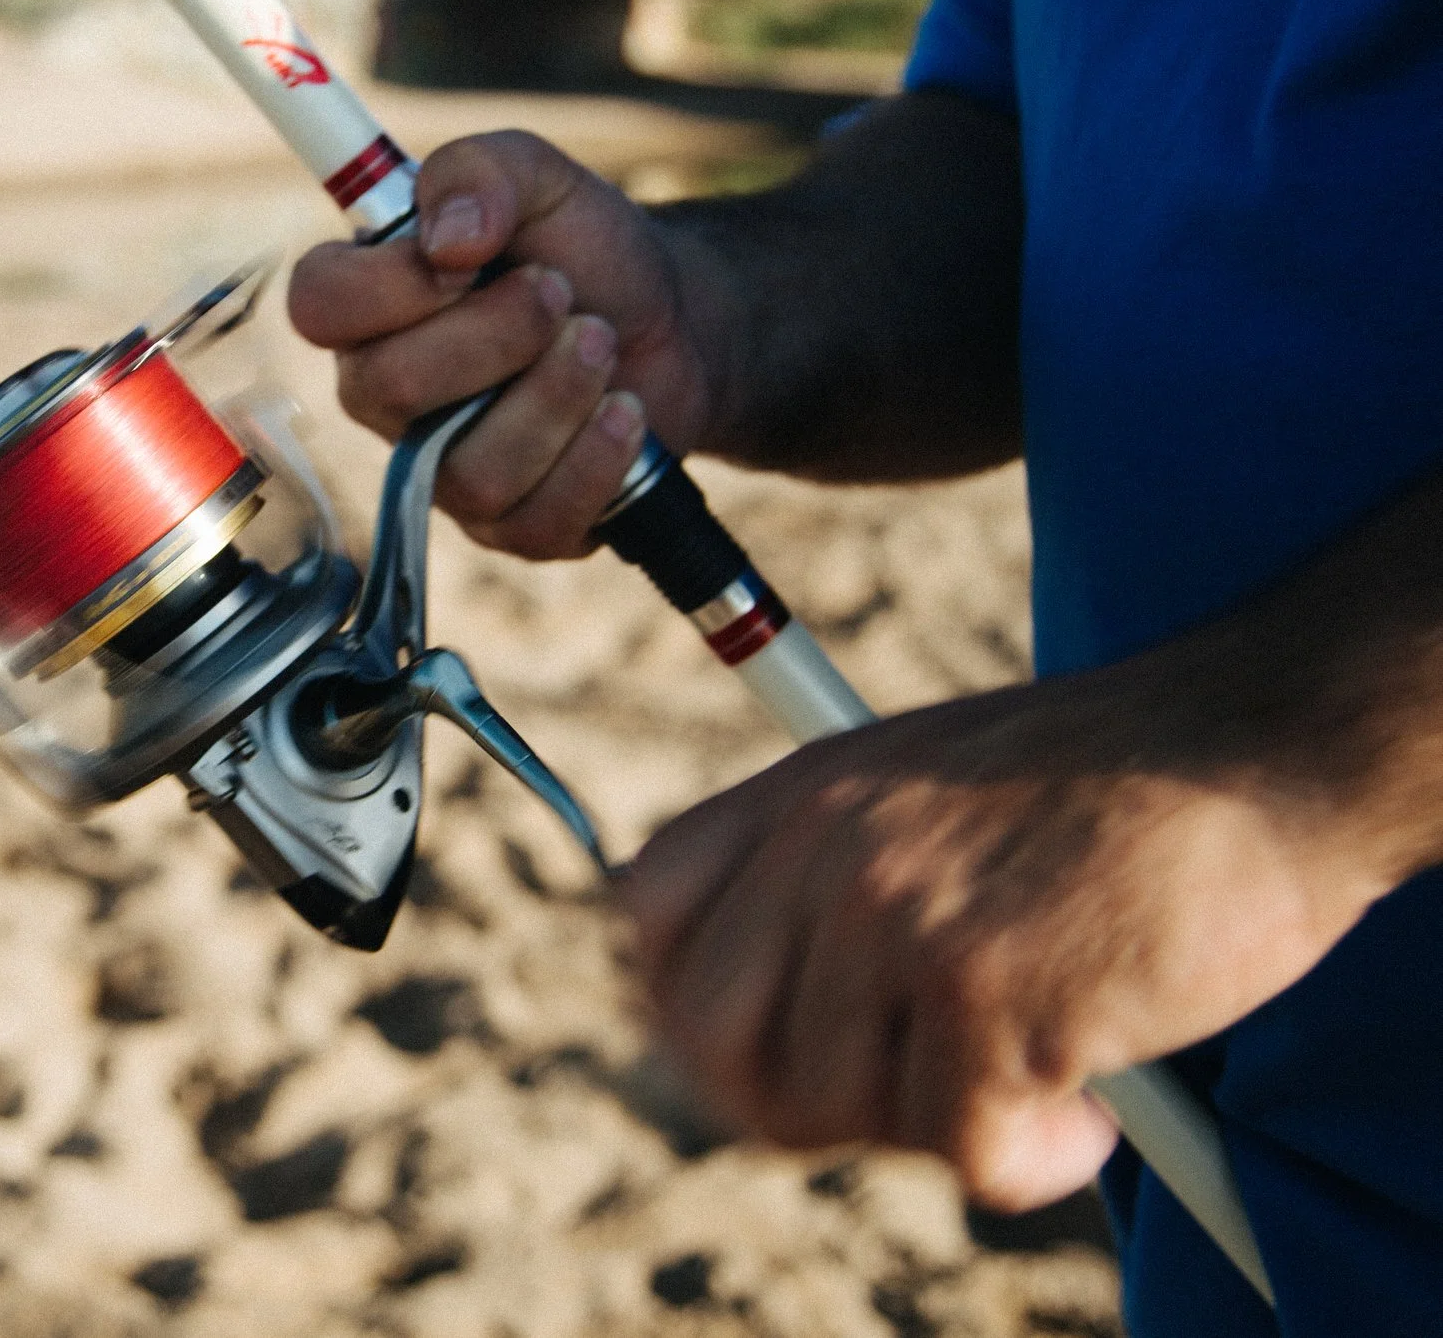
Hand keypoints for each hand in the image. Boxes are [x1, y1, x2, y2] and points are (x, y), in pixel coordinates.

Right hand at [286, 131, 731, 559]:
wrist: (675, 321)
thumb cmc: (583, 249)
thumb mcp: (539, 178)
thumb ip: (480, 173)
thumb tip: (448, 236)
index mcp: (369, 306)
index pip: (316, 305)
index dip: (390, 285)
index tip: (469, 257)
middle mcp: (388, 393)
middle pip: (390, 387)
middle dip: (499, 332)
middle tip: (561, 291)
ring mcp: (443, 469)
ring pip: (468, 470)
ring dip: (557, 394)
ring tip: (601, 344)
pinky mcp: (511, 525)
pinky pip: (534, 521)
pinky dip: (595, 458)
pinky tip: (624, 412)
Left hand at [625, 677, 1387, 1209]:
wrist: (1260, 749)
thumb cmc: (1106, 786)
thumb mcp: (918, 779)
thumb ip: (825, 867)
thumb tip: (737, 1017)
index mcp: (799, 790)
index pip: (649, 916)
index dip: (698, 1003)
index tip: (790, 1037)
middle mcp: (825, 849)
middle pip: (717, 1041)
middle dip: (809, 1095)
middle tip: (919, 1082)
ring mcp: (895, 919)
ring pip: (830, 1106)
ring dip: (934, 1122)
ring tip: (1025, 1067)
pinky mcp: (983, 997)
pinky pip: (960, 1154)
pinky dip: (1038, 1160)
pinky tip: (1091, 1106)